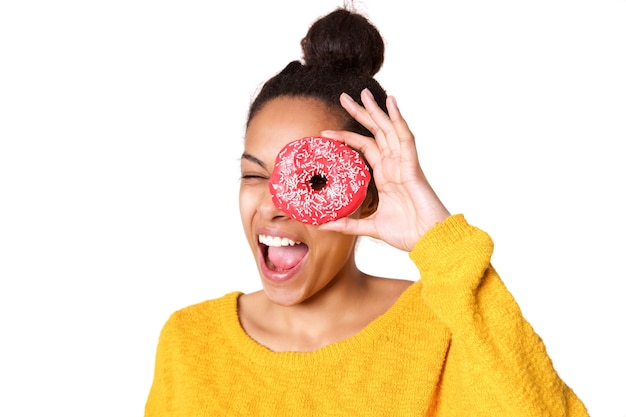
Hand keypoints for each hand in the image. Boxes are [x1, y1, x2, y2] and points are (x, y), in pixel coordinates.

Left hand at [318, 88, 449, 251]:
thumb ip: (348, 223)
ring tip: (363, 93)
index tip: (325, 133)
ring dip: (376, 110)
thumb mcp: (370, 227)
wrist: (429, 240)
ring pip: (388, 129)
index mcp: (385, 176)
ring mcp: (404, 164)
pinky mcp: (413, 166)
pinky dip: (398, 119)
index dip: (346, 138)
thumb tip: (323, 224)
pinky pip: (405, 138)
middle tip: (344, 97)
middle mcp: (394, 165)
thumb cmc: (407, 233)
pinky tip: (391, 103)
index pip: (364, 148)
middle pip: (375, 132)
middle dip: (360, 113)